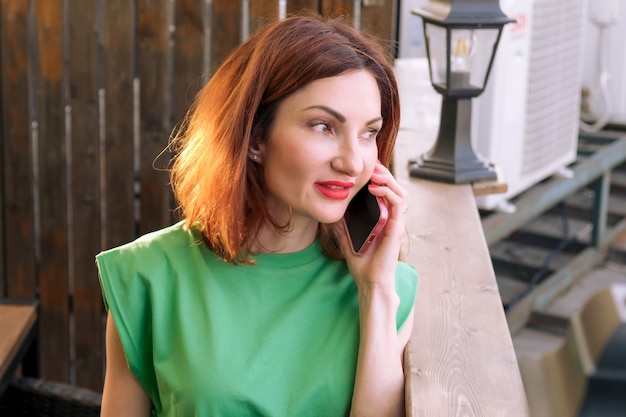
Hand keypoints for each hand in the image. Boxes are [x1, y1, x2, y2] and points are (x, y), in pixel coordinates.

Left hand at [334, 161, 407, 290]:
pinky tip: (374, 189)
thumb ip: (342, 227)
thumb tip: (332, 213)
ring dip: (387, 179)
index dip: (378, 178)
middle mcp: (391, 219)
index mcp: (382, 219)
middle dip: (384, 174)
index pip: (385, 193)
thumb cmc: (362, 264)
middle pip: (394, 188)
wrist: (370, 282)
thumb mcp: (346, 240)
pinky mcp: (397, 227)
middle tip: (371, 166)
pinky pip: (397, 203)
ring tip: (373, 174)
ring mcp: (395, 222)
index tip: (366, 169)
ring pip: (399, 192)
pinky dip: (387, 192)